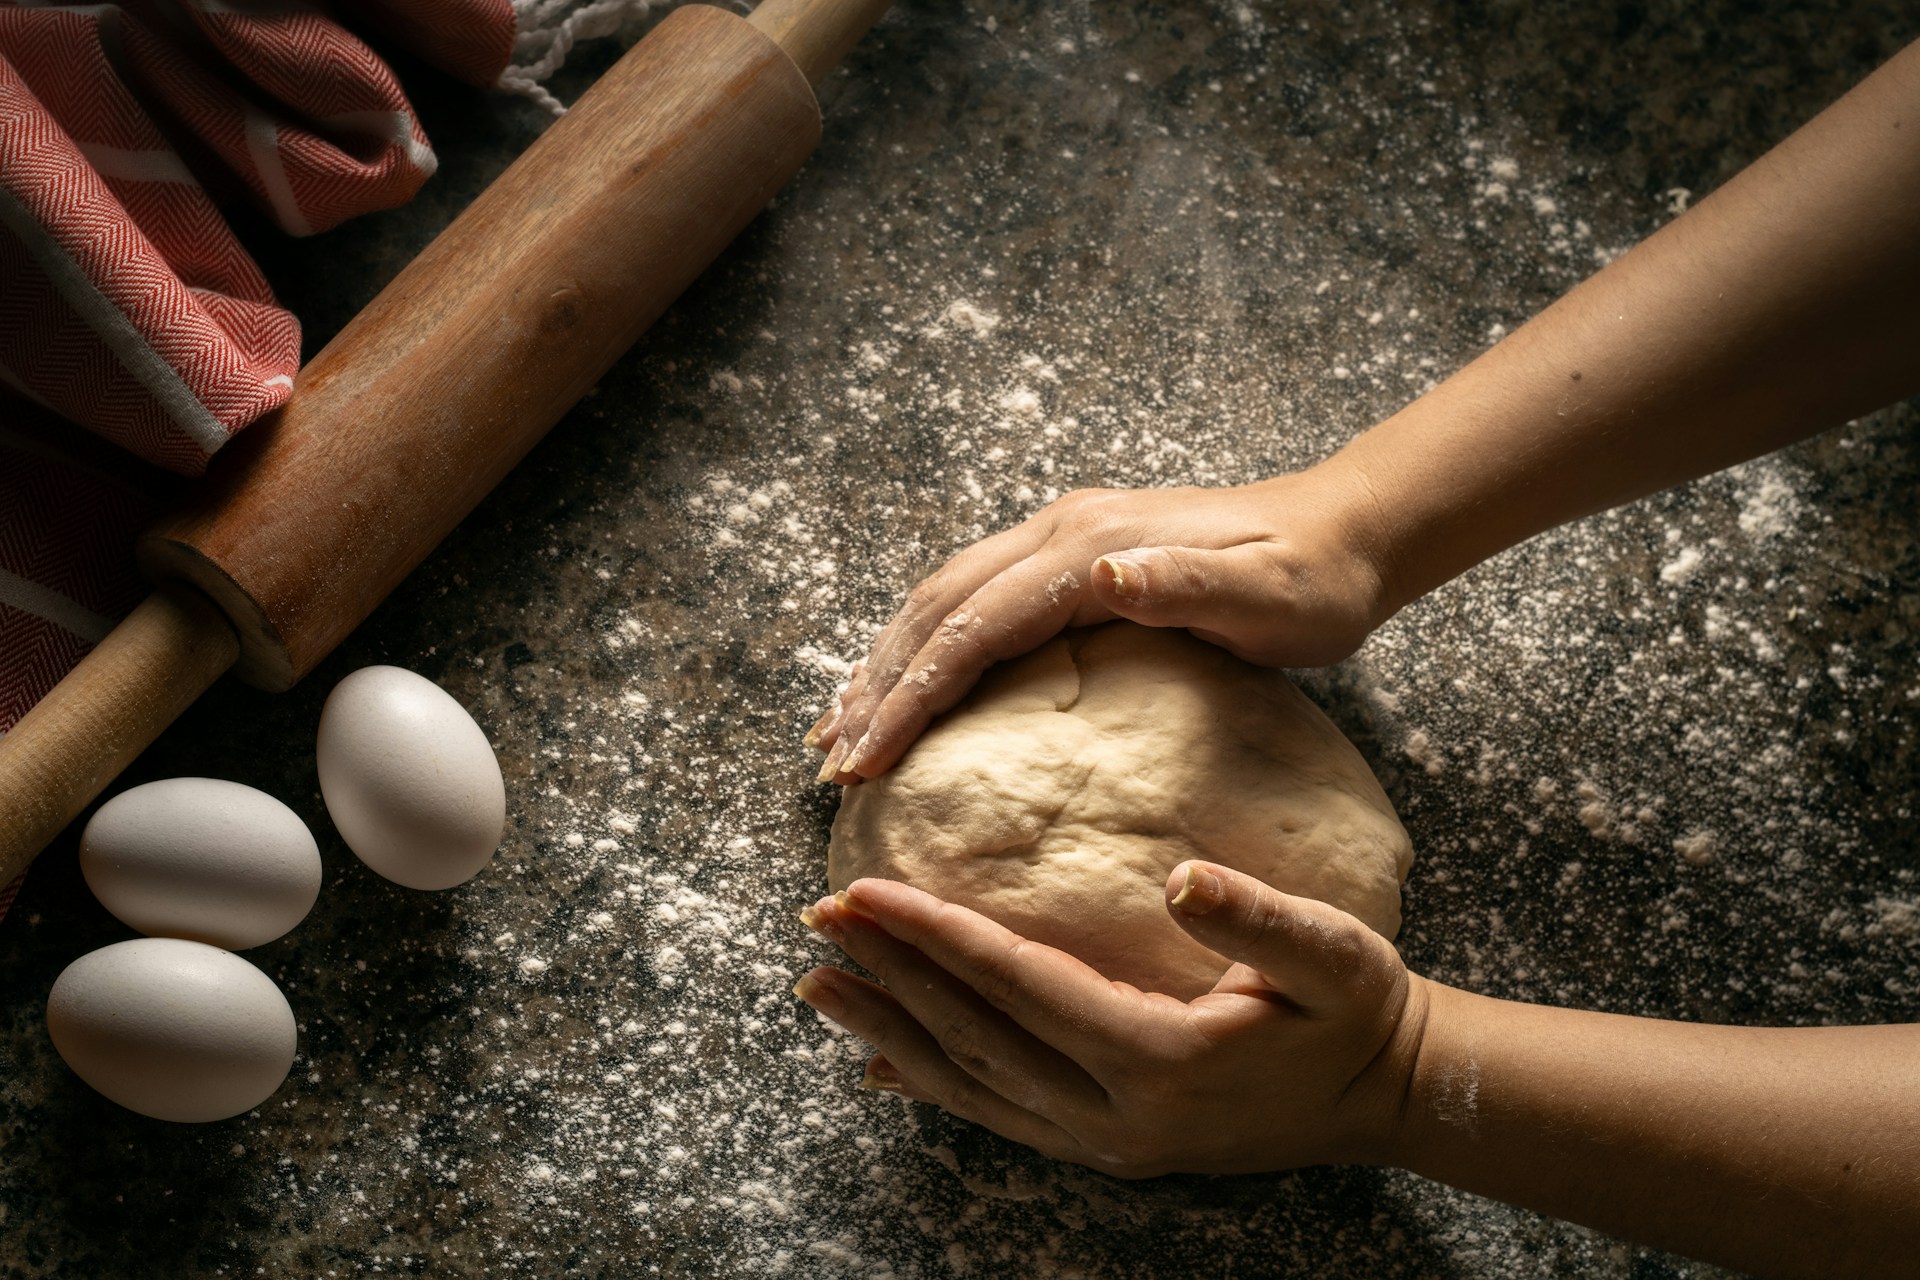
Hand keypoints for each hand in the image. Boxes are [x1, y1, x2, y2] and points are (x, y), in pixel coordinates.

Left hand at [792, 862, 1427, 1177]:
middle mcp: (1116, 1116)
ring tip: (818, 987)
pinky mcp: (1107, 1149)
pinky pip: (1001, 1116)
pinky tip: (883, 1065)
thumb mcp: (1332, 956)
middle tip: (816, 920)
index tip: (864, 891)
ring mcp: (1106, 1143)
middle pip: (974, 1036)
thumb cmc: (1356, 1013)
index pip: (1016, 985)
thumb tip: (1180, 878)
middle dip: (890, 976)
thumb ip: (1258, 919)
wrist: (1385, 1097)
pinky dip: (935, 1086)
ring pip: (972, 1084)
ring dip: (890, 1032)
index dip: (934, 936)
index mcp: (1159, 1058)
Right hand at [806, 465, 1393, 782]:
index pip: (972, 630)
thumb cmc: (1311, 582)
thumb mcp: (1266, 592)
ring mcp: (1060, 538)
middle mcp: (1058, 533)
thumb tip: (1102, 574)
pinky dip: (923, 645)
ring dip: (884, 664)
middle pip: (937, 611)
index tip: (864, 762)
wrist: (1344, 531)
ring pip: (942, 600)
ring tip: (836, 730)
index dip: (910, 697)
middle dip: (876, 687)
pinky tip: (905, 681)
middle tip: (829, 764)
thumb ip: (1185, 582)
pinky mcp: (1071, 555)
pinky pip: (972, 600)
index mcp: (1088, 549)